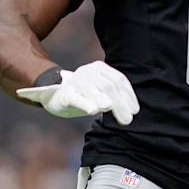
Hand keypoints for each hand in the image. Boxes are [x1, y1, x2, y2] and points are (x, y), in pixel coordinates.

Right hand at [17, 61, 138, 123]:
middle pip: (109, 86)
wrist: (53, 93)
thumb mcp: (100, 91)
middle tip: (128, 120)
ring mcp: (76, 81)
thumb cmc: (83, 94)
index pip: (119, 80)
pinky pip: (77, 98)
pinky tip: (93, 111)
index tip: (135, 110)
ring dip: (106, 102)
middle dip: (120, 103)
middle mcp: (88, 71)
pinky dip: (86, 104)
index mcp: (100, 68)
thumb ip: (115, 96)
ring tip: (113, 111)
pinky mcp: (65, 93)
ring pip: (94, 90)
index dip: (129, 96)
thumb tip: (132, 111)